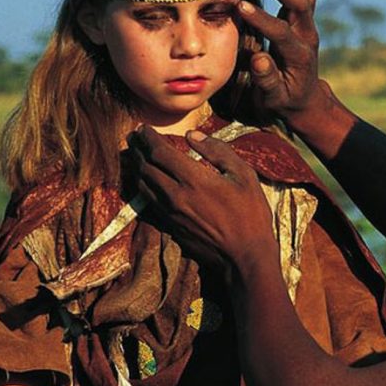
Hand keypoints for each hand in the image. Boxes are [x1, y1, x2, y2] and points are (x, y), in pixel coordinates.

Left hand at [128, 126, 277, 269]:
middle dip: (138, 149)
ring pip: (143, 185)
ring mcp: (170, 214)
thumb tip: (192, 136)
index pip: (159, 152)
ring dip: (136, 168)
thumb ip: (218, 151)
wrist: (244, 257)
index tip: (143, 128)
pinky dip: (142, 188)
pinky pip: (148, 203)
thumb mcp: (244, 176)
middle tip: (134, 137)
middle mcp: (175, 195)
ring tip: (136, 156)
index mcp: (193, 179)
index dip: (148, 137)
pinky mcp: (170, 227)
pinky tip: (144, 183)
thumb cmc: (251, 215)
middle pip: (145, 167)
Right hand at [239, 0, 340, 136]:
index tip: (240, 6)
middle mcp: (307, 38)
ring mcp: (307, 28)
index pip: (282, 32)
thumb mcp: (274, 98)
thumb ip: (266, 80)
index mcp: (299, 57)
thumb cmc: (285, 100)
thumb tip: (258, 59)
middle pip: (302, 3)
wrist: (305, 99)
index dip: (262, 18)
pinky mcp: (303, 23)